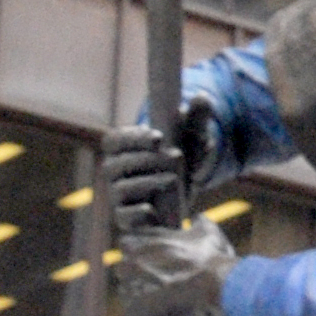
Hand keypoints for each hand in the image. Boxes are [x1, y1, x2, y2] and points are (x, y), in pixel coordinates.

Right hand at [98, 99, 220, 231]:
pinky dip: (136, 214)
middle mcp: (115, 172)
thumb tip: (202, 97)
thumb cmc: (182, 160)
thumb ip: (195, 119)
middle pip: (115, 164)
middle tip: (174, 156)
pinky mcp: (128, 218)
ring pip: (120, 189)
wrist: (187, 193)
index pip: (113, 141)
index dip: (132, 138)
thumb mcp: (192, 140)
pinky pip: (123, 217)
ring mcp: (119, 196)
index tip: (158, 137)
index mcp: (121, 149)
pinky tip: (153, 209)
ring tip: (174, 178)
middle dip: (145, 160)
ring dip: (147, 183)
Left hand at [109, 220, 234, 315]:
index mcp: (136, 242)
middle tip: (165, 281)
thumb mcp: (208, 233)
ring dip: (143, 297)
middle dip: (139, 275)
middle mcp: (127, 264)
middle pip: (124, 270)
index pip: (127, 245)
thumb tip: (197, 218)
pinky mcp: (134, 314)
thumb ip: (198, 222)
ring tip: (169, 300)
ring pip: (129, 294)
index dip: (143, 253)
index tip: (161, 260)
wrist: (218, 288)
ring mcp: (129, 290)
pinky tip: (169, 314)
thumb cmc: (213, 259)